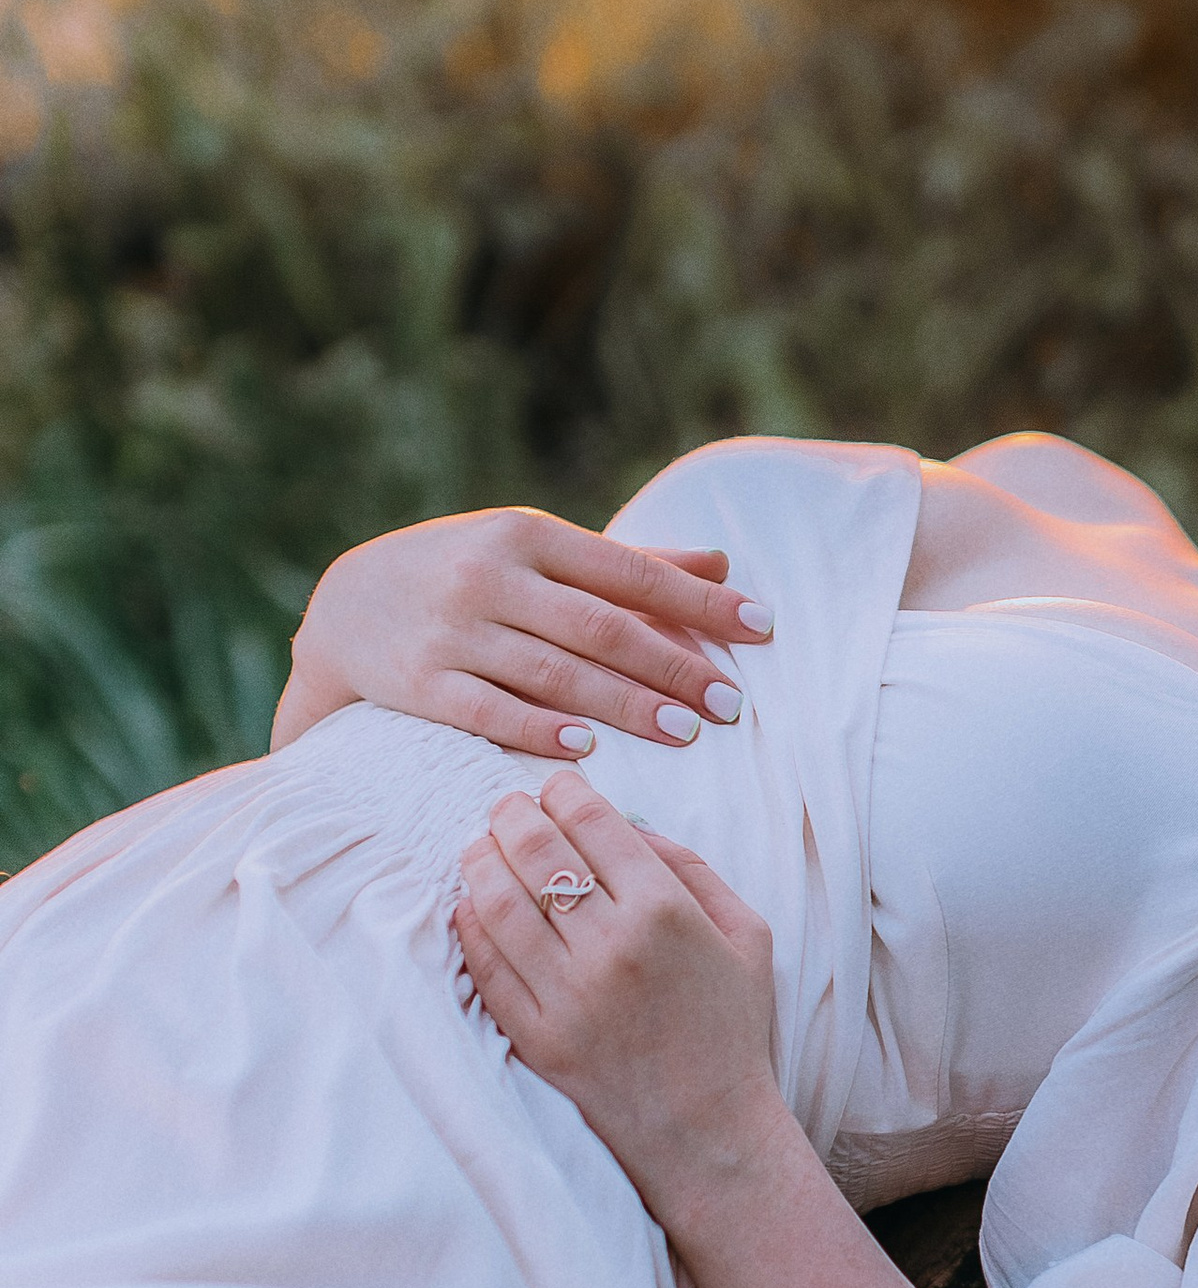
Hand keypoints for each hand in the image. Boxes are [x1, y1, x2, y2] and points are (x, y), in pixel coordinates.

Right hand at [274, 507, 773, 759]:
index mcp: (529, 536)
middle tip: (732, 704)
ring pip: (552, 672)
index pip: (630, 571)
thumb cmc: (464, 576)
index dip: (699, 601)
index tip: (764, 627)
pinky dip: (536, 729)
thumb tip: (721, 563)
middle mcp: (491, 576)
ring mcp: (452, 630)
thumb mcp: (535, 552)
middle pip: (599, 627)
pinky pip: (485, 711)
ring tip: (686, 732)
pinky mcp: (418, 682)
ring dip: (623, 705)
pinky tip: (587, 751)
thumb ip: (626, 564)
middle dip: (672, 666)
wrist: (343, 606)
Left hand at [454, 775, 788, 1225]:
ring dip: (480, 859)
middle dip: (513, 814)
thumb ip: (692, 870)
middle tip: (508, 808)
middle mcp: (610, 947)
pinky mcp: (533, 1035)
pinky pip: (482, 962)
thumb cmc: (730, 1029)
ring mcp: (565, 994)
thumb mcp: (745, 936)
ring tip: (481, 847)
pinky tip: (474, 905)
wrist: (708, 1133)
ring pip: (496, 899)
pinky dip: (470, 922)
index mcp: (666, 913)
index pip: (591, 822)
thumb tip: (628, 826)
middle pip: (535, 849)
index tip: (555, 788)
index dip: (563, 791)